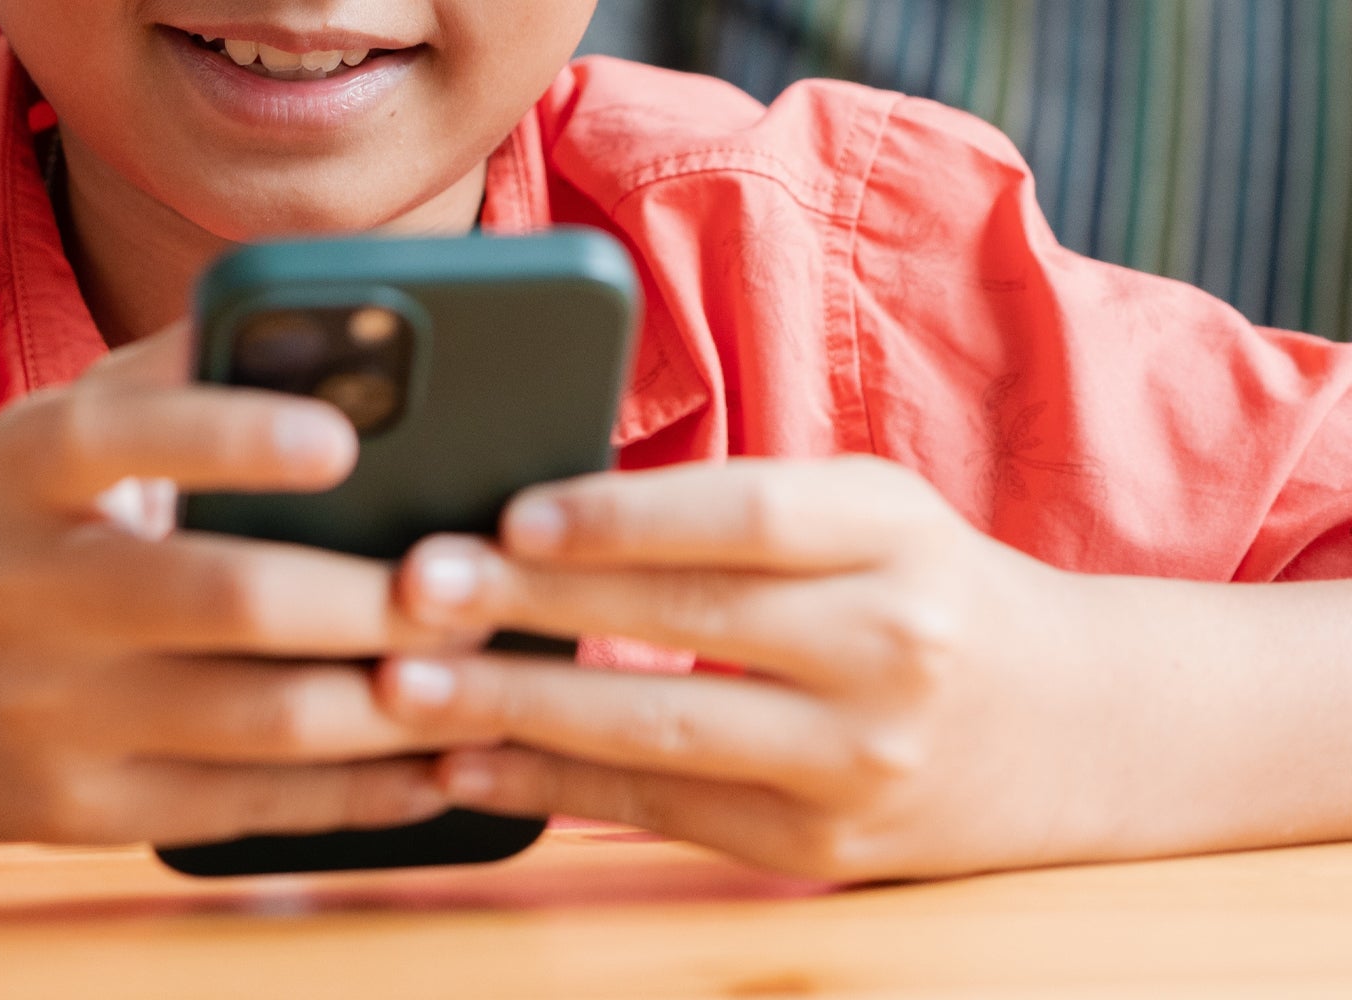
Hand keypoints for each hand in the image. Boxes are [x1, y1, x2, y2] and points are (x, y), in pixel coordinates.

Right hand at [0, 324, 473, 847]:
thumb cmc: (4, 531)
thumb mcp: (51, 439)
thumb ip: (176, 381)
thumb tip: (344, 329)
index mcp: (24, 473)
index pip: (125, 438)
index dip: (237, 438)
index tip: (345, 441)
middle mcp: (26, 592)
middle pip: (228, 596)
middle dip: (376, 598)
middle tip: (476, 587)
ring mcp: (48, 717)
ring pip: (261, 720)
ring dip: (396, 704)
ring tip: (481, 673)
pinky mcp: (80, 814)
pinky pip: (249, 809)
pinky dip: (360, 794)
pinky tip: (433, 768)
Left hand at [379, 456, 1161, 880]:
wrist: (1080, 728)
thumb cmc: (932, 592)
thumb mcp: (870, 516)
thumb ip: (736, 508)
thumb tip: (541, 513)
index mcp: (895, 537)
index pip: (747, 517)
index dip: (622, 517)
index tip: (509, 515)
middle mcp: (891, 647)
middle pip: (689, 623)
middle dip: (534, 608)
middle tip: (413, 592)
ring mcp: (861, 758)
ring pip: (665, 733)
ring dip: (522, 710)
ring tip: (410, 688)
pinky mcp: (827, 842)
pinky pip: (668, 814)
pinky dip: (559, 789)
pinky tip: (472, 765)